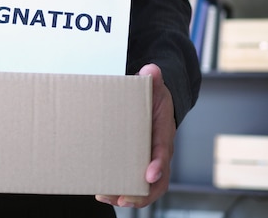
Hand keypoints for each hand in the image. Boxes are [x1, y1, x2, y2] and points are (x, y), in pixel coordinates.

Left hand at [95, 63, 175, 207]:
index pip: (164, 152)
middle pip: (158, 180)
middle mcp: (159, 153)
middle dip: (142, 193)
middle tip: (124, 198)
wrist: (154, 104)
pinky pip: (133, 183)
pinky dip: (120, 191)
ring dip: (127, 196)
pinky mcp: (137, 164)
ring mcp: (148, 161)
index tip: (150, 174)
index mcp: (164, 134)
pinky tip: (103, 192)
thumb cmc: (154, 98)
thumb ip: (153, 78)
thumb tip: (151, 69)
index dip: (159, 165)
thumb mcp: (155, 86)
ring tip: (107, 197)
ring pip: (144, 187)